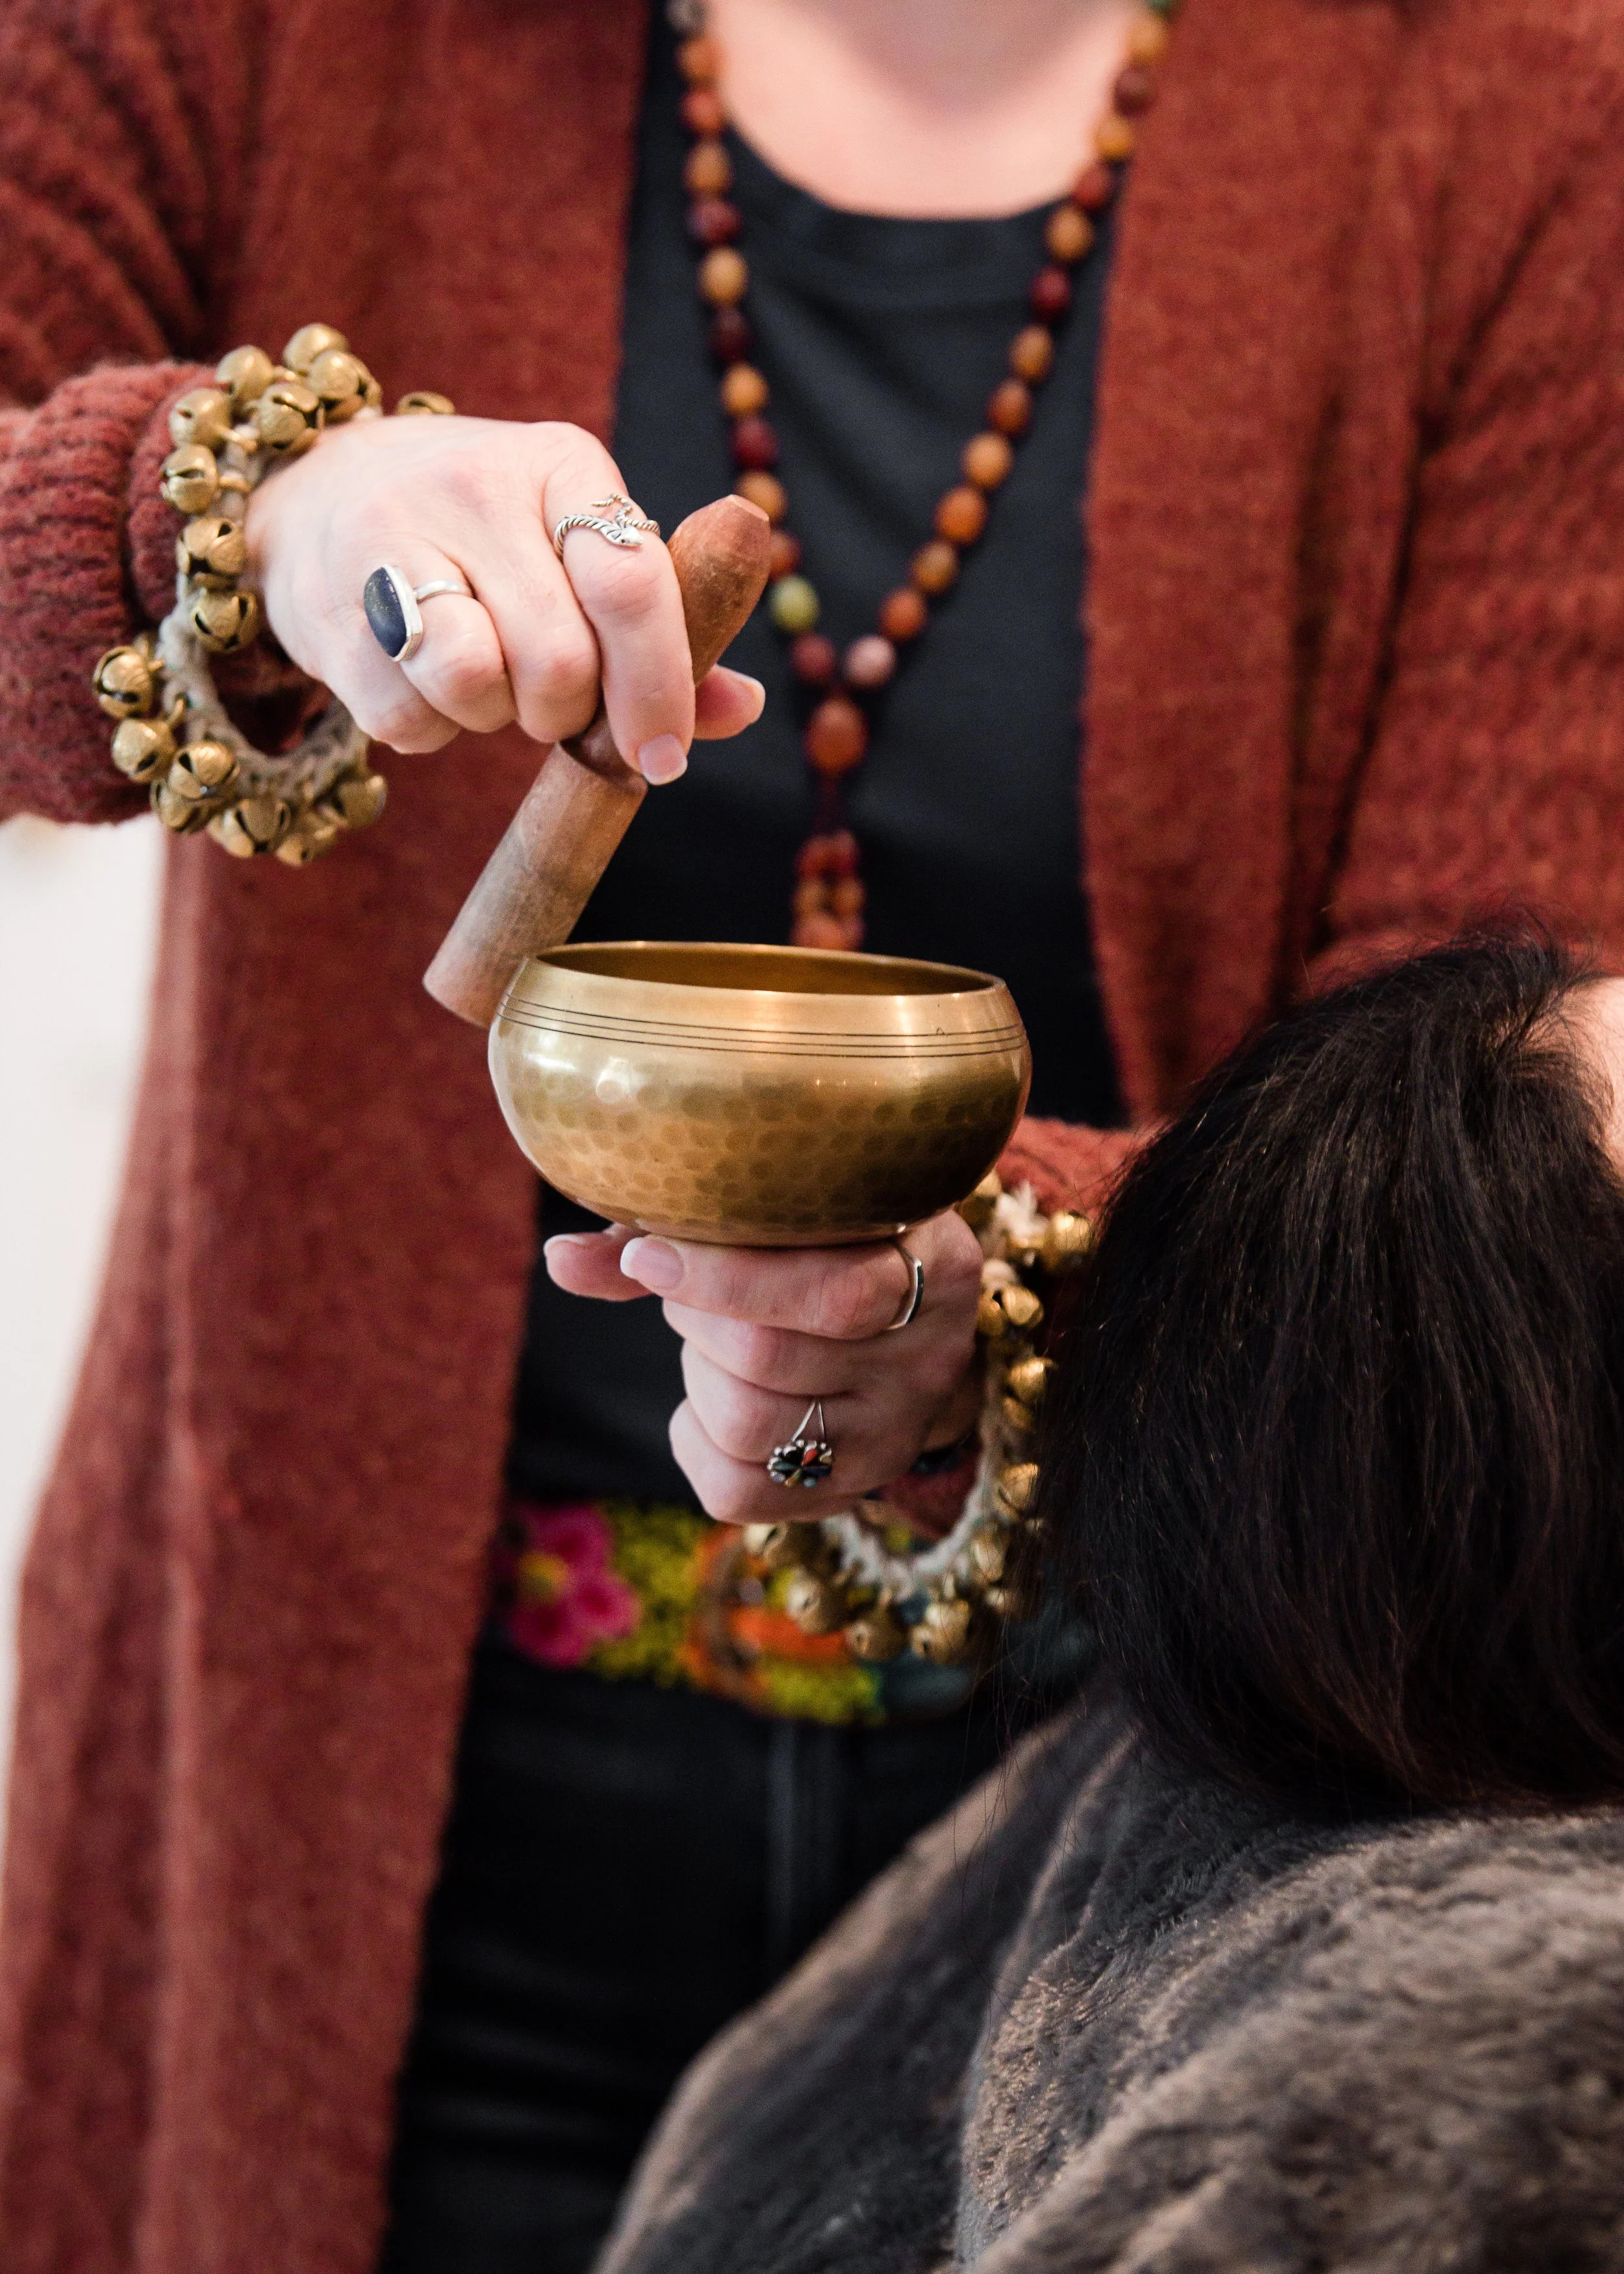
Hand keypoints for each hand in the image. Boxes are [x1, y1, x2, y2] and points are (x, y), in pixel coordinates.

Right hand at [245, 413, 763, 774]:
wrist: (324, 502)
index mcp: (562, 463)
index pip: (632, 582)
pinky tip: (421, 679)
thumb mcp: (579, 556)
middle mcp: (474, 485)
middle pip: (559, 660)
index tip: (663, 755)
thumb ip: (666, 633)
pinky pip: (409, 720)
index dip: (660, 685)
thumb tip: (742, 707)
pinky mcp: (330, 608)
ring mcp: (389, 537)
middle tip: (551, 701)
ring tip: (484, 679)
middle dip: (567, 714)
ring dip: (494, 719)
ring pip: (475, 686)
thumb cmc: (492, 548)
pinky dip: (430, 727)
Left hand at [545, 1209, 984, 1525]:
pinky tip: (706, 1398)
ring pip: (748, 1424)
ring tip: (709, 1337)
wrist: (910, 1327)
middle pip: (768, 1358)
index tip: (649, 1254)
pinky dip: (693, 1440)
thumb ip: (681, 1227)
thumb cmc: (830, 1244)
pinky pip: (738, 1491)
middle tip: (686, 1284)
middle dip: (694, 1315)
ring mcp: (893, 1437)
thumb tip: (560, 1258)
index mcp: (939, 1271)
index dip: (725, 1277)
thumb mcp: (789, 1214)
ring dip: (696, 1372)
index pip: (835, 1294)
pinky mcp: (850, 1491)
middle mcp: (930, 1362)